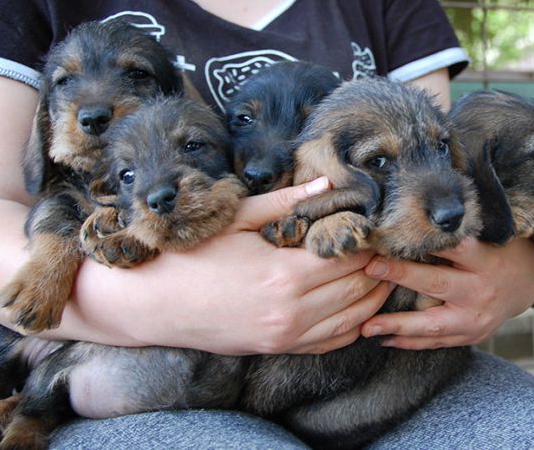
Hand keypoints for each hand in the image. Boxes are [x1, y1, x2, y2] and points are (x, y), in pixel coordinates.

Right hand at [70, 178, 392, 355]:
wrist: (149, 305)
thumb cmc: (189, 256)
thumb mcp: (235, 220)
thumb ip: (286, 203)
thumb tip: (328, 184)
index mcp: (283, 275)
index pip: (349, 259)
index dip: (367, 242)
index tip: (374, 227)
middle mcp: (291, 312)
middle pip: (359, 288)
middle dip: (378, 267)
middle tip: (384, 247)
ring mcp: (285, 336)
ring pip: (354, 319)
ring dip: (374, 296)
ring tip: (382, 273)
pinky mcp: (277, 349)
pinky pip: (332, 343)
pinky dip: (354, 325)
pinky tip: (359, 306)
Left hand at [359, 237, 533, 348]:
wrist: (526, 284)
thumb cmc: (499, 250)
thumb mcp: (487, 233)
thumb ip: (456, 231)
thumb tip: (413, 216)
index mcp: (486, 259)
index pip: (453, 247)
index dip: (424, 240)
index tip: (393, 235)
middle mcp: (481, 289)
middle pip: (437, 283)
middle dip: (401, 276)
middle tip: (370, 268)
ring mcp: (477, 317)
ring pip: (433, 324)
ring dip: (397, 325)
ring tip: (366, 327)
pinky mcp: (472, 335)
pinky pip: (437, 341)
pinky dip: (411, 341)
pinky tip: (385, 339)